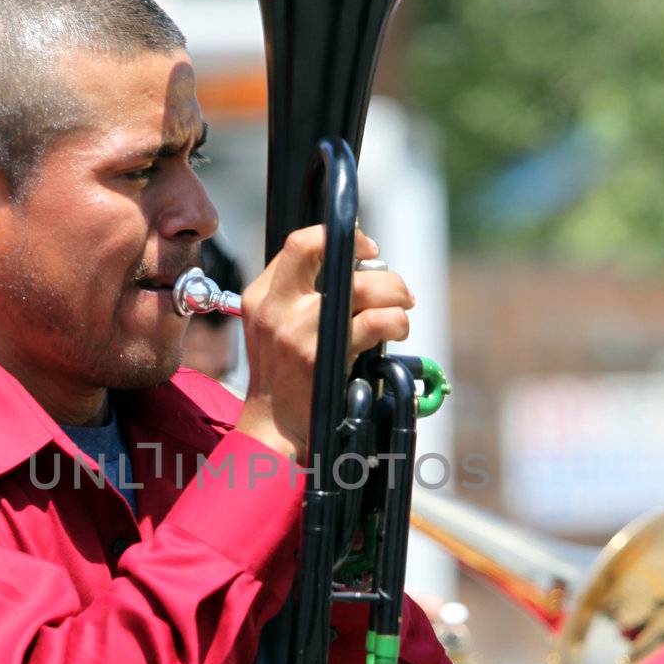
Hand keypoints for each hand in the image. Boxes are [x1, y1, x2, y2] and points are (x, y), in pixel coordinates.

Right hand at [234, 225, 413, 462]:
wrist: (275, 426)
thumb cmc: (283, 376)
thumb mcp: (273, 327)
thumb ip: (299, 294)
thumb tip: (356, 264)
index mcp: (261, 295)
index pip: (300, 243)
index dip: (342, 237)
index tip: (367, 248)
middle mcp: (276, 307)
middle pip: (331, 254)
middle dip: (375, 262)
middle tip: (395, 285)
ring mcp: (298, 331)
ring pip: (362, 288)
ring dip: (394, 293)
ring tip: (402, 309)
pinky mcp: (322, 356)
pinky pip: (376, 322)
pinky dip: (397, 321)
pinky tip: (397, 331)